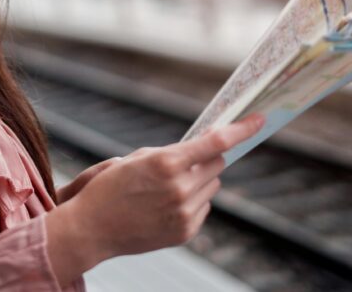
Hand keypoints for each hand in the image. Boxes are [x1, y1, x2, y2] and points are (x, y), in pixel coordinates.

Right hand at [45, 113, 264, 283]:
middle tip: (186, 162)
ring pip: (211, 185)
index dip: (241, 129)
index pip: (215, 142)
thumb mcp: (138, 159)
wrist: (91, 228)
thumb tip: (207, 150)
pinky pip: (204, 206)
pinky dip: (193, 201)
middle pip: (217, 164)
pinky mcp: (186, 231)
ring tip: (166, 189)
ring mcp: (184, 212)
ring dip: (198, 181)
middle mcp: (180, 187)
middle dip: (207, 159)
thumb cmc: (110, 188)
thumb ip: (174, 153)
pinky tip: (166, 206)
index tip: (259, 120)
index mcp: (167, 163)